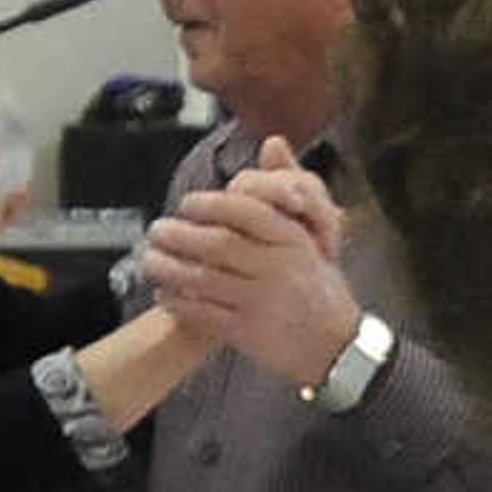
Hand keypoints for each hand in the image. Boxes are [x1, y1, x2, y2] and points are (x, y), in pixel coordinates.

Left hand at [142, 136, 359, 389]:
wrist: (340, 349)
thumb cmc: (320, 290)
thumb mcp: (317, 238)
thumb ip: (292, 189)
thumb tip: (274, 142)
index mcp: (295, 242)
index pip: (246, 212)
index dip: (209, 204)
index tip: (188, 204)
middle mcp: (280, 270)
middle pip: (216, 244)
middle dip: (178, 235)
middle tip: (158, 230)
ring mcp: (263, 303)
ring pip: (202, 278)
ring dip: (168, 267)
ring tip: (151, 260)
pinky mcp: (249, 332)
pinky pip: (201, 312)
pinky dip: (177, 301)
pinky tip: (166, 293)